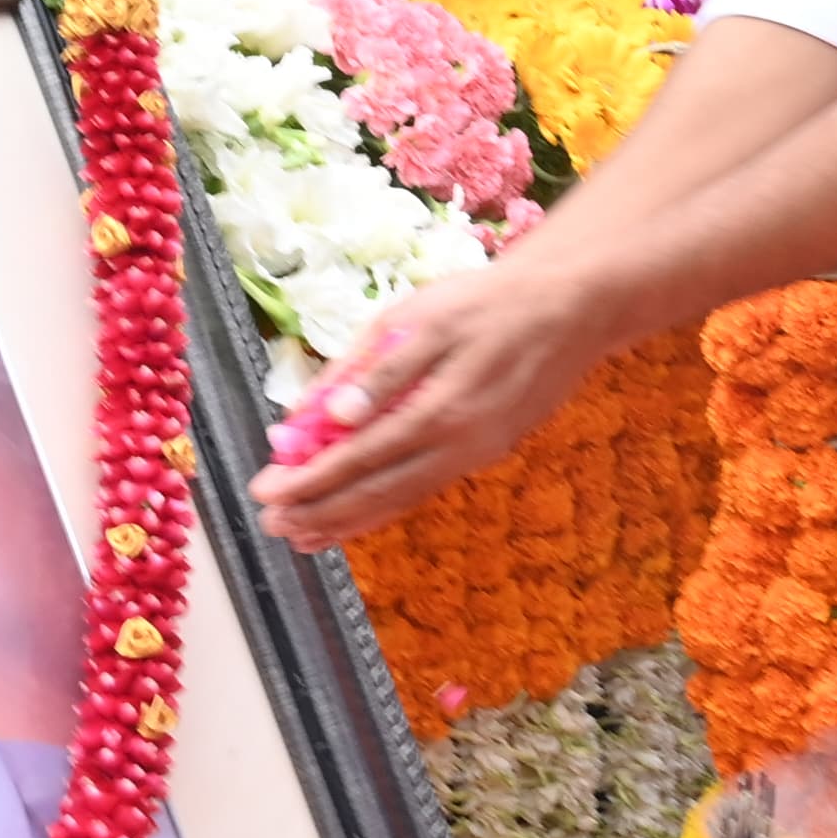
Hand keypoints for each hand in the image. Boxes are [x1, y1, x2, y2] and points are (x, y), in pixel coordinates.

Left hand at [249, 259, 606, 546]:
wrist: (571, 307)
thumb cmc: (486, 301)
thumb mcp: (420, 317)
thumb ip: (372, 370)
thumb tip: (325, 418)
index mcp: (438, 405)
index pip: (358, 455)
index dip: (309, 478)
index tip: (265, 489)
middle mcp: (459, 443)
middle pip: (377, 490)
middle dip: (320, 510)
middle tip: (272, 523)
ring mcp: (477, 453)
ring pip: (402, 498)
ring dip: (349, 520)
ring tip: (303, 536)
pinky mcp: (489, 452)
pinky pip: (425, 489)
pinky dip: (386, 506)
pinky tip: (357, 515)